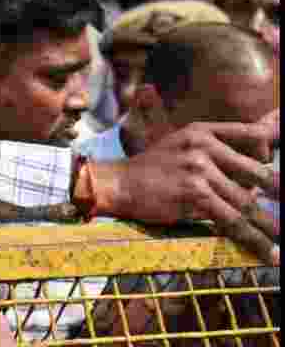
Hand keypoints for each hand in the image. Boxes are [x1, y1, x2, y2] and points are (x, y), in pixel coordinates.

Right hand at [102, 109, 279, 263]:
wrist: (116, 184)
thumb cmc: (151, 170)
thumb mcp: (181, 147)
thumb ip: (216, 152)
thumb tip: (260, 171)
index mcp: (203, 131)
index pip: (253, 134)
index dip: (271, 149)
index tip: (276, 166)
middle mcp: (203, 145)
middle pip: (257, 171)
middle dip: (278, 192)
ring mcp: (199, 167)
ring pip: (247, 201)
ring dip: (269, 225)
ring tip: (281, 239)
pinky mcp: (194, 192)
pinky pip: (232, 219)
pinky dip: (254, 239)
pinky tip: (268, 253)